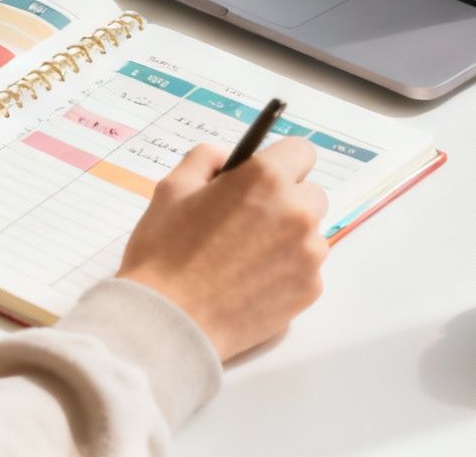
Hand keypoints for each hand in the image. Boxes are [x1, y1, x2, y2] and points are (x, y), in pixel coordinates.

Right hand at [116, 138, 329, 360]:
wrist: (168, 322)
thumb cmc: (164, 254)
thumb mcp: (173, 187)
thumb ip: (206, 158)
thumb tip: (230, 158)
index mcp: (265, 179)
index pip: (301, 152)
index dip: (281, 163)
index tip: (265, 178)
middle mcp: (296, 212)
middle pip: (311, 195)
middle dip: (286, 202)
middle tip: (249, 221)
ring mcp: (308, 254)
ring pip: (310, 235)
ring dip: (288, 238)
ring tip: (245, 258)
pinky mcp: (309, 290)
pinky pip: (307, 270)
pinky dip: (287, 272)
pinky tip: (250, 282)